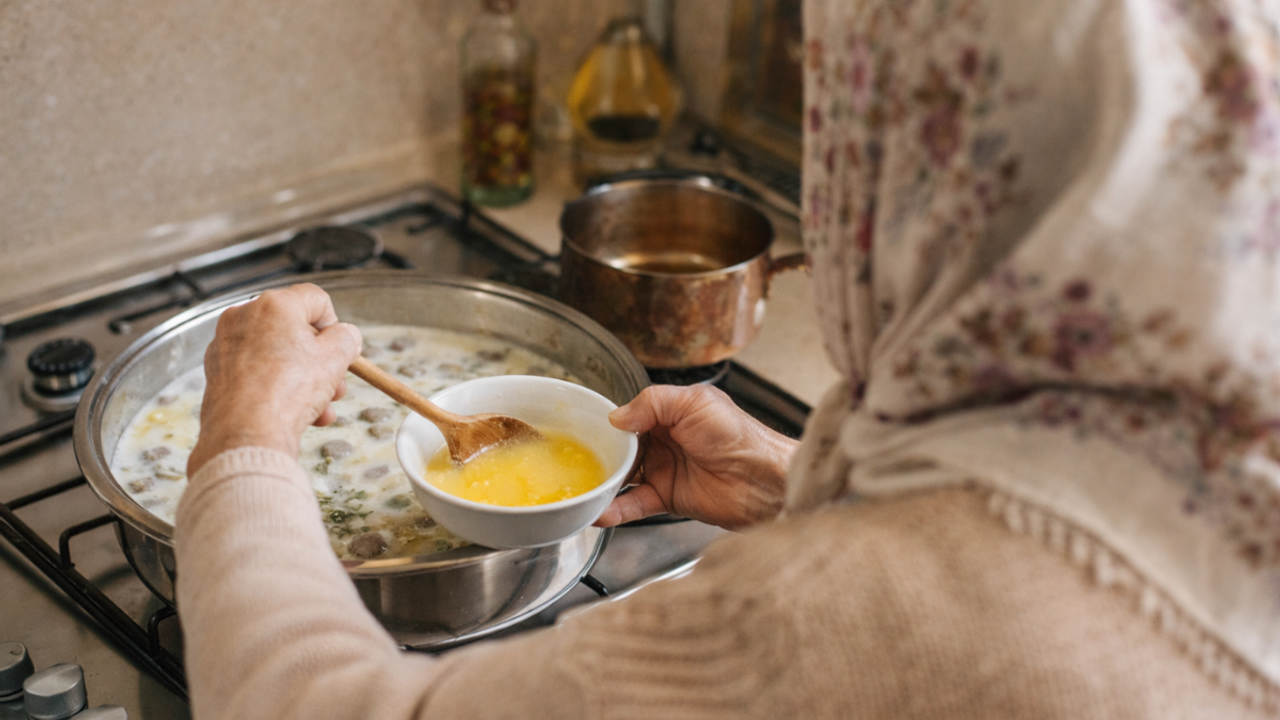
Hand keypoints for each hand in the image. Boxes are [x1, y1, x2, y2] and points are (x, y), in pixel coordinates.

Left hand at [186, 284, 362, 476]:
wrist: (246, 434)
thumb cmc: (288, 392)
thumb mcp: (335, 359)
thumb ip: (346, 338)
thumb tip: (345, 335)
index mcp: (275, 304)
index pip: (316, 300)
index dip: (335, 326)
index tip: (340, 351)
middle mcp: (245, 316)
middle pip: (295, 330)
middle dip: (320, 361)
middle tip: (335, 387)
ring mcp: (226, 343)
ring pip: (277, 354)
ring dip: (304, 380)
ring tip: (320, 409)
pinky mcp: (216, 369)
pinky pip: (257, 371)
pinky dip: (276, 387)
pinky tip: (293, 413)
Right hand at [596, 385, 797, 530]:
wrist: (762, 480)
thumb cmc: (740, 436)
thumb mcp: (694, 403)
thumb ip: (653, 403)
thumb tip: (618, 416)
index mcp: (671, 413)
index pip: (630, 416)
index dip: (609, 422)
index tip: (583, 428)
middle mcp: (666, 441)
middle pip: (622, 448)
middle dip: (600, 454)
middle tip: (575, 460)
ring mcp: (666, 470)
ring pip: (625, 477)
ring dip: (604, 483)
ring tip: (581, 489)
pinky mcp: (669, 498)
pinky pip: (636, 504)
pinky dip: (617, 509)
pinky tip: (601, 511)